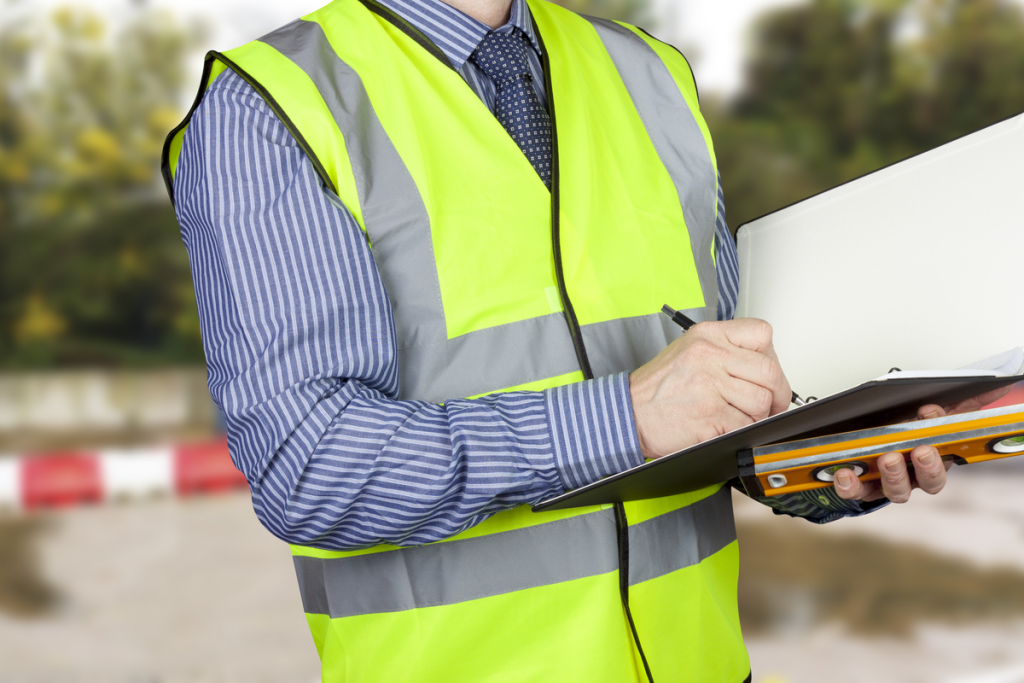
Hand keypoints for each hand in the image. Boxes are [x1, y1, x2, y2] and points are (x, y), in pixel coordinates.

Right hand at [629, 318, 791, 458]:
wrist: (627, 413)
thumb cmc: (657, 388)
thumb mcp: (688, 351)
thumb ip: (725, 351)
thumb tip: (765, 369)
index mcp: (707, 335)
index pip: (761, 334)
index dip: (773, 358)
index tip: (769, 375)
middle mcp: (709, 355)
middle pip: (769, 371)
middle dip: (777, 394)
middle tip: (772, 405)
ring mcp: (709, 385)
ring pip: (761, 401)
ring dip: (758, 415)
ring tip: (739, 416)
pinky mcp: (710, 415)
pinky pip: (746, 424)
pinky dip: (742, 430)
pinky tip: (727, 427)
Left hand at [834, 385, 1013, 502]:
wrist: (869, 444)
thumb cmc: (904, 428)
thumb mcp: (934, 411)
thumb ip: (961, 401)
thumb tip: (997, 384)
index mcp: (935, 458)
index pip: (947, 457)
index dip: (945, 442)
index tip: (931, 415)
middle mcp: (915, 475)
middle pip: (929, 480)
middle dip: (927, 465)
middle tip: (920, 449)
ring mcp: (889, 482)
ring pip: (897, 490)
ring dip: (894, 475)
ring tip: (887, 458)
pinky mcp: (862, 487)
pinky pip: (856, 491)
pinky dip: (850, 484)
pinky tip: (844, 472)